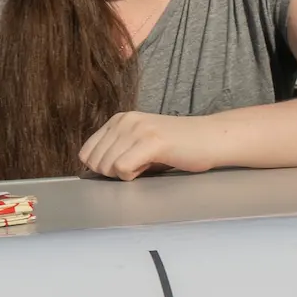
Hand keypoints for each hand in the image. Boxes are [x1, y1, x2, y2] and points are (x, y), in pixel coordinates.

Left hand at [77, 111, 216, 181]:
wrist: (209, 138)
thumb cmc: (177, 147)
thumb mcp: (139, 143)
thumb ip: (116, 150)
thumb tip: (92, 169)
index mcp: (119, 119)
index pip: (86, 152)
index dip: (102, 168)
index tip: (124, 166)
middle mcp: (124, 121)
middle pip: (95, 162)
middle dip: (112, 173)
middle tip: (138, 166)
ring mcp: (137, 129)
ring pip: (107, 167)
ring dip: (125, 174)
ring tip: (147, 163)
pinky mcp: (151, 142)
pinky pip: (122, 169)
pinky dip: (133, 176)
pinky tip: (150, 166)